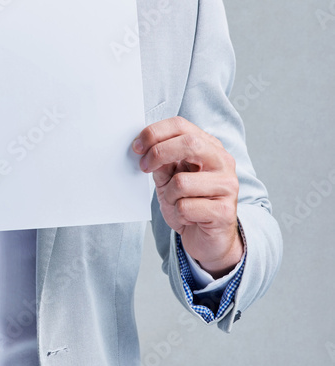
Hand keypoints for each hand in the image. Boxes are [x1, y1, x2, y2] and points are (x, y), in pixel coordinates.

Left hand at [133, 116, 243, 277]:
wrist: (208, 239)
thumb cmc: (188, 204)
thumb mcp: (169, 178)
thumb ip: (161, 161)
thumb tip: (145, 146)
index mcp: (209, 147)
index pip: (181, 125)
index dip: (155, 132)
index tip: (137, 146)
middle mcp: (222, 162)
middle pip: (189, 143)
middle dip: (158, 153)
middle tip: (144, 166)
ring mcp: (228, 186)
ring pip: (182, 182)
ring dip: (169, 195)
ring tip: (176, 202)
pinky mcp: (225, 211)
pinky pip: (186, 207)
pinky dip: (178, 214)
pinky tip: (187, 217)